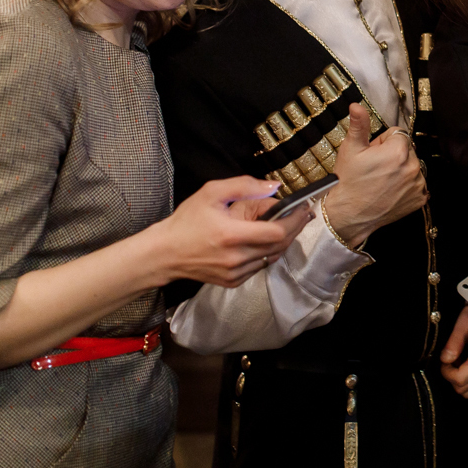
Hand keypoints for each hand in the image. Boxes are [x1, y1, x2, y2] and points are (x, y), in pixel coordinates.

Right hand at [153, 176, 305, 286]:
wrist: (165, 253)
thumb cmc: (187, 221)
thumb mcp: (211, 192)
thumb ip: (245, 185)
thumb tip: (274, 186)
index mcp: (231, 235)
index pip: (277, 232)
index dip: (294, 220)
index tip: (302, 209)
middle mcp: (236, 258)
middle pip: (280, 246)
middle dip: (295, 229)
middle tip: (301, 215)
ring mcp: (235, 273)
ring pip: (272, 257)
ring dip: (282, 241)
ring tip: (285, 224)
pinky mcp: (233, 281)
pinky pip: (260, 266)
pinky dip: (267, 253)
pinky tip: (263, 240)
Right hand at [322, 103, 427, 247]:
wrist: (349, 214)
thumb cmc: (348, 181)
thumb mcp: (351, 149)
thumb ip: (360, 124)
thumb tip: (357, 105)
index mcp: (398, 151)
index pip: (398, 134)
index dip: (383, 142)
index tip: (373, 154)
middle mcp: (413, 167)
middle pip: (407, 150)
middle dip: (393, 155)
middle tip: (375, 167)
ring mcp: (417, 185)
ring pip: (412, 167)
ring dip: (402, 170)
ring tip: (382, 180)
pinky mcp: (419, 200)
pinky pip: (418, 185)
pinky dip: (407, 186)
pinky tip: (391, 191)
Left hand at [439, 306, 467, 397]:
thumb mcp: (462, 324)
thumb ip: (454, 342)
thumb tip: (445, 360)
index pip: (460, 380)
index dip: (446, 372)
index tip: (444, 359)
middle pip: (463, 389)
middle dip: (451, 376)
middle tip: (450, 358)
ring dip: (458, 380)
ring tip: (457, 362)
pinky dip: (466, 383)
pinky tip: (464, 367)